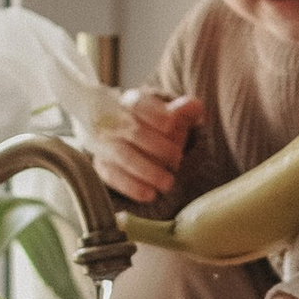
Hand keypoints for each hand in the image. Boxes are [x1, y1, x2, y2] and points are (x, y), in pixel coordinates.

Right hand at [92, 92, 201, 208]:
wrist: (135, 142)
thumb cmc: (156, 126)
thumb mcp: (172, 116)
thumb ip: (185, 111)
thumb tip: (196, 108)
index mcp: (132, 103)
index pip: (139, 104)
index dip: (156, 114)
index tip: (171, 125)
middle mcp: (114, 121)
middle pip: (132, 131)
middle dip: (157, 147)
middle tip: (177, 159)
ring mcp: (105, 144)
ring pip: (122, 155)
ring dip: (147, 171)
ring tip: (168, 183)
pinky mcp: (102, 165)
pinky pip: (112, 176)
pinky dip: (131, 186)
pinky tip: (149, 194)